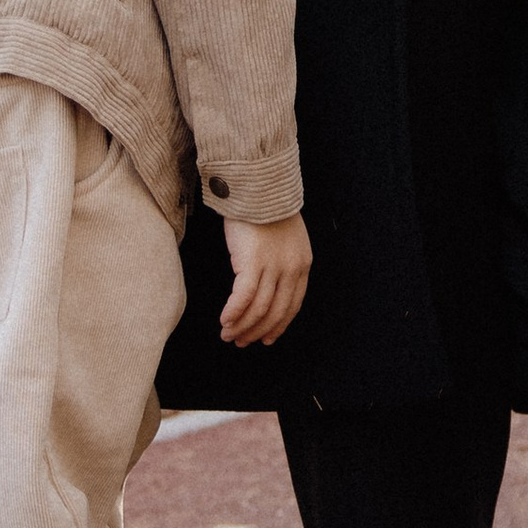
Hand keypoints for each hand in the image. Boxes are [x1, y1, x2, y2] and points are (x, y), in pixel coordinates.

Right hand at [218, 211, 311, 345]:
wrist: (259, 186)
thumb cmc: (265, 209)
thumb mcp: (285, 238)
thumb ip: (281, 262)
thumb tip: (266, 286)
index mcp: (302, 264)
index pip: (292, 306)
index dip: (278, 326)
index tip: (265, 338)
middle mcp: (291, 269)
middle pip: (275, 312)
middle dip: (256, 331)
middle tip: (240, 341)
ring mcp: (273, 267)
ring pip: (258, 309)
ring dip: (241, 326)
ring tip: (227, 334)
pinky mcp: (252, 263)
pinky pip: (242, 298)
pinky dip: (233, 313)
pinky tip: (224, 320)